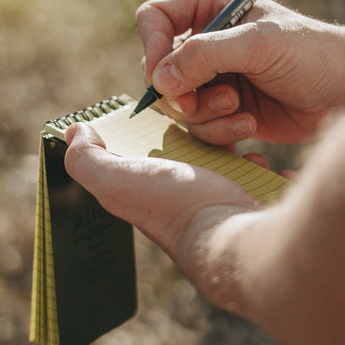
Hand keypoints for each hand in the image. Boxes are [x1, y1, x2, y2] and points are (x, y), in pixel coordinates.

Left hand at [64, 121, 260, 280]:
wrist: (231, 239)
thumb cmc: (176, 207)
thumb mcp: (117, 181)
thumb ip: (88, 160)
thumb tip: (76, 132)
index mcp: (153, 191)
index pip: (153, 151)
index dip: (163, 127)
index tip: (179, 106)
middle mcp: (185, 201)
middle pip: (197, 154)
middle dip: (211, 132)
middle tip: (222, 113)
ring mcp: (222, 207)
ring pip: (232, 166)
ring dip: (239, 150)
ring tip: (245, 134)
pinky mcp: (253, 209)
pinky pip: (261, 185)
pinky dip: (266, 174)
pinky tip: (268, 169)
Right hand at [136, 0, 344, 144]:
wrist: (344, 91)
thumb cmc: (310, 54)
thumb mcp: (258, 45)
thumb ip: (205, 56)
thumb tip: (159, 79)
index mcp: (209, 10)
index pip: (154, 20)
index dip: (151, 47)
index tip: (163, 77)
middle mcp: (205, 44)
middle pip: (160, 72)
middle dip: (184, 93)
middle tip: (221, 99)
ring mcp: (213, 80)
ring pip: (178, 106)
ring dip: (207, 116)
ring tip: (241, 109)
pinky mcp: (224, 111)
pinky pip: (199, 128)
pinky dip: (218, 133)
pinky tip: (249, 126)